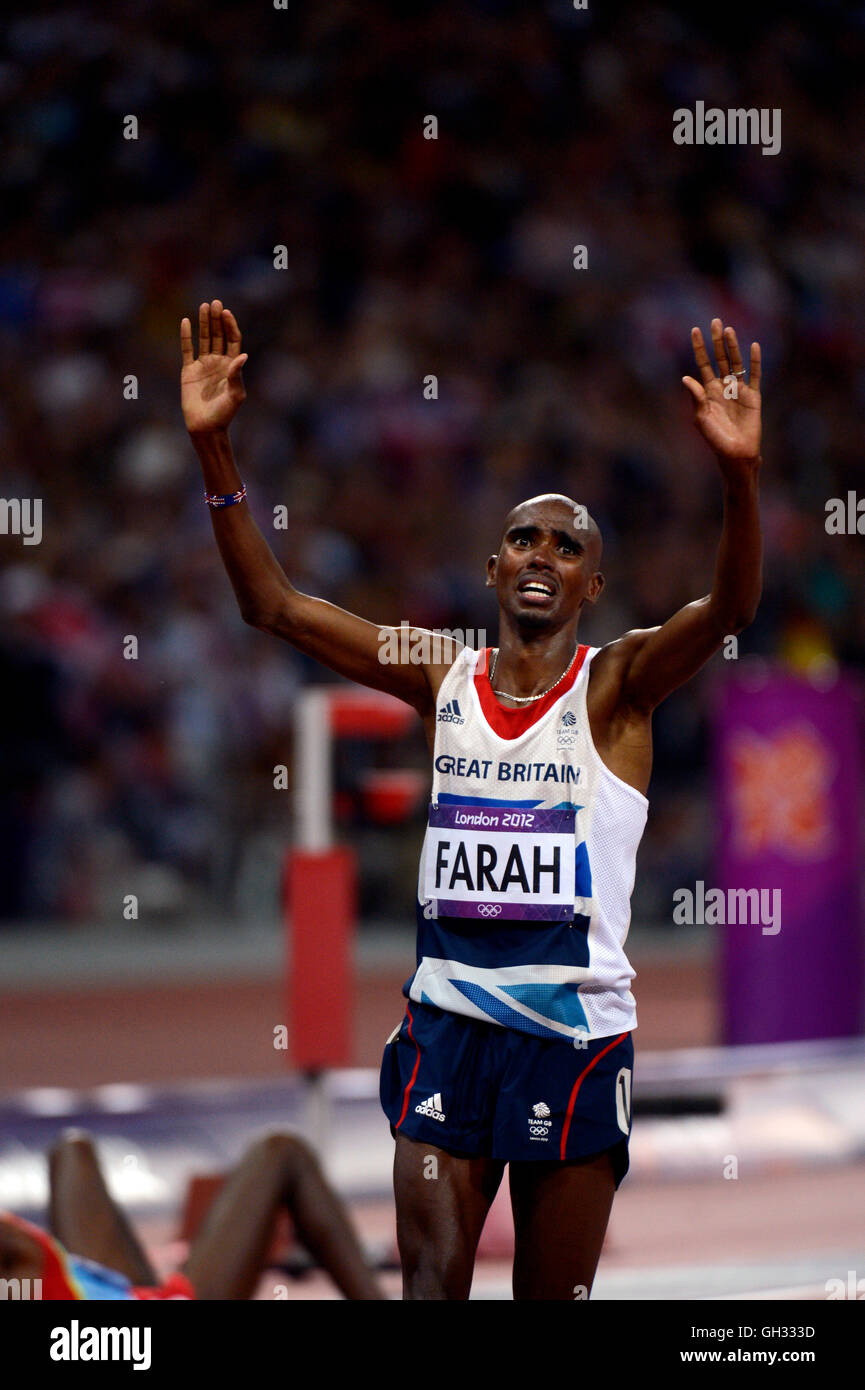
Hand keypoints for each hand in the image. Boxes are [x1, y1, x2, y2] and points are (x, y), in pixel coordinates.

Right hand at [180, 300, 247, 434]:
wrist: (205, 427)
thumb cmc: (224, 414)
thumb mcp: (235, 395)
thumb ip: (237, 375)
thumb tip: (243, 355)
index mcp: (232, 366)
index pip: (232, 340)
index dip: (230, 326)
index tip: (226, 313)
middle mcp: (218, 362)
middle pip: (219, 335)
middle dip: (217, 319)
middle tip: (215, 302)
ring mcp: (203, 365)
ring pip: (204, 339)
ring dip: (204, 323)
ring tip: (204, 305)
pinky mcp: (189, 371)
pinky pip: (187, 350)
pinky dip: (186, 336)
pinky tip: (185, 321)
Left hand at [682, 319, 760, 470]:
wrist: (736, 454)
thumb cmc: (716, 440)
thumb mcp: (702, 419)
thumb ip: (696, 398)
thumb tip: (686, 377)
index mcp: (708, 392)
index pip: (703, 364)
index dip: (700, 348)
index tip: (695, 330)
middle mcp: (723, 387)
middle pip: (720, 358)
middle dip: (717, 341)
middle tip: (716, 321)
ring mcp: (739, 390)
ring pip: (736, 363)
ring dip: (733, 347)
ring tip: (729, 330)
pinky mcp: (754, 396)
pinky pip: (754, 375)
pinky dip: (754, 361)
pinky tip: (754, 347)